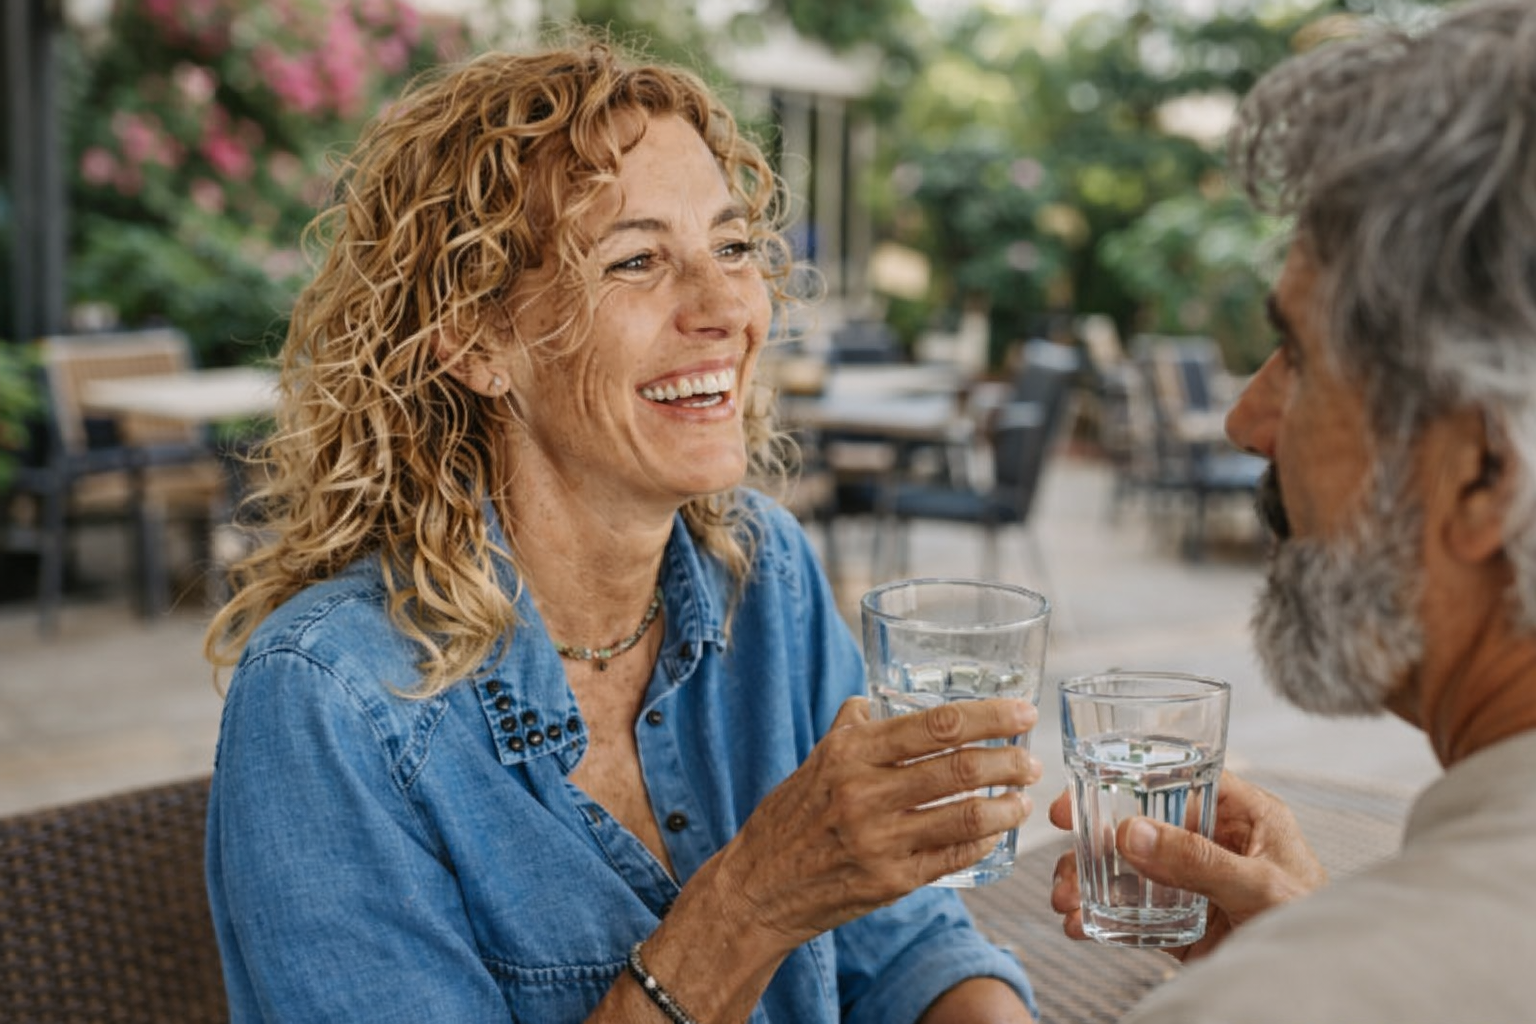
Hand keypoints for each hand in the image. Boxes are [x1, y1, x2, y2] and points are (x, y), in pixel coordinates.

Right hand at [709, 695, 1041, 951]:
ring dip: (1006, 806)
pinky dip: (983, 842)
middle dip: (1009, 760)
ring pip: (966, 817)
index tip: (1022, 712)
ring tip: (1023, 799)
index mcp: (849, 754)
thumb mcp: (813, 761)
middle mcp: (864, 794)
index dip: (989, 716)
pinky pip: (953, 858)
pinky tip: (994, 834)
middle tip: (1031, 760)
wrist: (757, 888)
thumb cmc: (789, 819)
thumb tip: (876, 699)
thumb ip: (850, 728)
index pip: (935, 725)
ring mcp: (880, 841)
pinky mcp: (890, 882)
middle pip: (959, 768)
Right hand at [1047, 771, 1326, 961]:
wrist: (1322, 992)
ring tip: (1064, 901)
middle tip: (1061, 848)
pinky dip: (1100, 918)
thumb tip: (1130, 832)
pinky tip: (1079, 926)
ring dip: (1088, 882)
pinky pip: (1133, 913)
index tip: (1083, 792)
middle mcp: (1214, 844)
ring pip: (1128, 871)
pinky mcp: (1182, 924)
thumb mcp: (1259, 886)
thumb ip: (1197, 860)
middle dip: (1094, 840)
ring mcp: (1194, 885)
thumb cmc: (1315, 925)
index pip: (1178, 780)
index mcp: (1244, 816)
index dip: (1127, 780)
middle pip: (1141, 825)